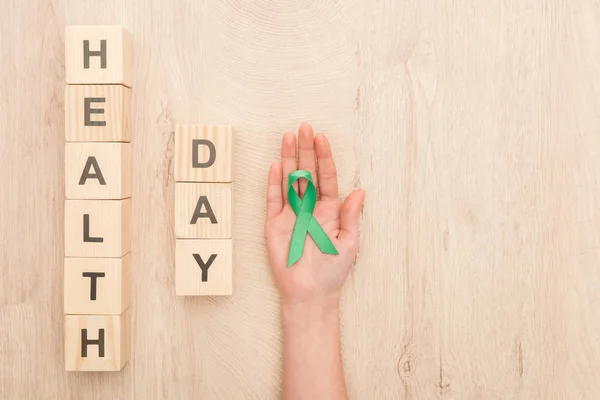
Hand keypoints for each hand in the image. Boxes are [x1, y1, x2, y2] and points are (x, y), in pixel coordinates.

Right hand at [264, 123, 364, 304]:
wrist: (309, 293)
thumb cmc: (332, 271)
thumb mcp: (348, 243)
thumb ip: (351, 217)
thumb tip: (360, 191)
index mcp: (329, 210)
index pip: (326, 178)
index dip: (324, 158)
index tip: (322, 138)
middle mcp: (309, 207)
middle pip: (307, 173)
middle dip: (306, 150)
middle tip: (304, 127)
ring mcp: (290, 214)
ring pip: (289, 180)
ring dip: (289, 159)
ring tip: (288, 137)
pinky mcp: (274, 224)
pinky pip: (273, 200)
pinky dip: (274, 184)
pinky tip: (277, 166)